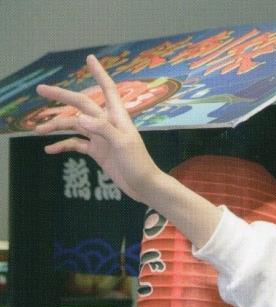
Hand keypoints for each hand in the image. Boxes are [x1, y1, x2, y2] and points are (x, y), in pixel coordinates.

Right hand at [35, 54, 161, 203]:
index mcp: (117, 117)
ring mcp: (101, 138)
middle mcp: (108, 124)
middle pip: (82, 105)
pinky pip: (76, 144)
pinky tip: (49, 150)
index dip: (99, 73)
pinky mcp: (98, 152)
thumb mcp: (123, 144)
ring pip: (75, 126)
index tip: (89, 58)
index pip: (108, 89)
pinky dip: (63, 145)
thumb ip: (103, 129)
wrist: (144, 186)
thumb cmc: (138, 164)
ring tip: (37, 131)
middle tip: (40, 89)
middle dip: (62, 96)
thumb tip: (79, 119)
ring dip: (57, 126)